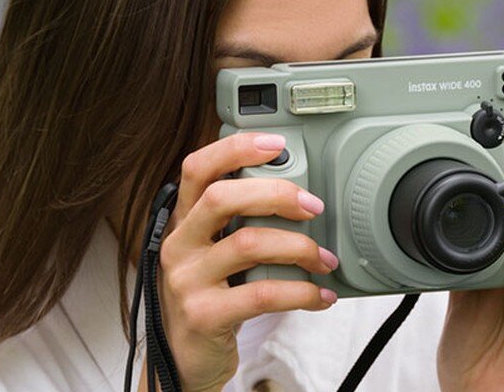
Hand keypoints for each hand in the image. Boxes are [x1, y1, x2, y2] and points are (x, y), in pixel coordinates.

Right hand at [156, 132, 338, 391]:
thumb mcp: (214, 253)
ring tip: (323, 259)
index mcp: (183, 220)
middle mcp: (179, 244)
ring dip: (298, 246)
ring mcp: (187, 280)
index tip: (275, 144)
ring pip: (247, 243)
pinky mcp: (203, 315)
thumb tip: (298, 193)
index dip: (235, 149)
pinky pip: (261, 294)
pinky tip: (319, 295)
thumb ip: (239, 222)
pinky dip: (300, 292)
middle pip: (222, 197)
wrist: (185, 360)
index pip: (197, 167)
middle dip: (276, 194)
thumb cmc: (210, 296)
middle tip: (313, 205)